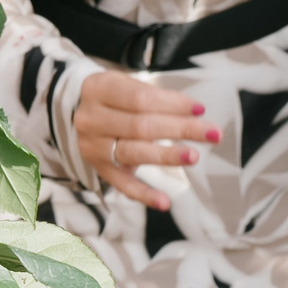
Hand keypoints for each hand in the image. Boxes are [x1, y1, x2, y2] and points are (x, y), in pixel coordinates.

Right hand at [73, 69, 218, 210]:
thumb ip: (155, 97)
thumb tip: (195, 113)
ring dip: (166, 156)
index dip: (172, 104)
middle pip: (141, 125)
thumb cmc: (114, 97)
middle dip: (180, 129)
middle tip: (213, 133)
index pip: (140, 98)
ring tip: (194, 156)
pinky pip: (123, 185)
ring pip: (133, 152)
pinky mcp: (100, 169)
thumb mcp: (126, 85)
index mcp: (98, 89)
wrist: (74, 113)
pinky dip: (144, 195)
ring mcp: (94, 147)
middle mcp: (92, 119)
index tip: (200, 109)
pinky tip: (164, 202)